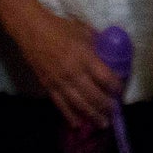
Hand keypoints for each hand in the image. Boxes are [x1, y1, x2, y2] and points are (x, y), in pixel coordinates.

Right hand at [0, 0, 121, 130]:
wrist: (32, 30)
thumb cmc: (60, 28)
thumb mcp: (84, 31)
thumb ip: (98, 44)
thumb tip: (111, 53)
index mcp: (85, 57)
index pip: (105, 77)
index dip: (115, 87)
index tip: (120, 91)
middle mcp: (73, 72)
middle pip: (94, 95)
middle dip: (106, 106)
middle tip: (114, 113)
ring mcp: (60, 81)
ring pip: (79, 104)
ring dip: (92, 115)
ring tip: (102, 124)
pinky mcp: (48, 86)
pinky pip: (61, 105)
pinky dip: (70, 116)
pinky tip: (78, 124)